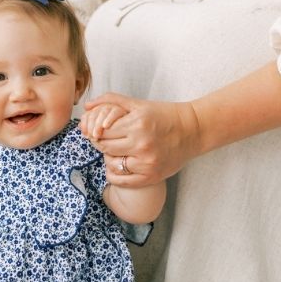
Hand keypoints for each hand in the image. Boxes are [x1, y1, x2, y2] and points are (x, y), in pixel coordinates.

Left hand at [81, 93, 200, 187]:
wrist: (193, 131)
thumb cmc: (164, 115)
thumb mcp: (139, 104)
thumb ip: (112, 101)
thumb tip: (87, 105)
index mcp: (138, 124)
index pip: (102, 131)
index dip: (98, 131)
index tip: (103, 130)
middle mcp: (142, 145)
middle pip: (104, 148)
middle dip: (102, 144)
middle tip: (110, 140)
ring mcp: (147, 163)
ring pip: (111, 164)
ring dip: (110, 158)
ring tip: (119, 151)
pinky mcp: (151, 177)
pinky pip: (120, 180)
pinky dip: (115, 174)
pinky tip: (122, 164)